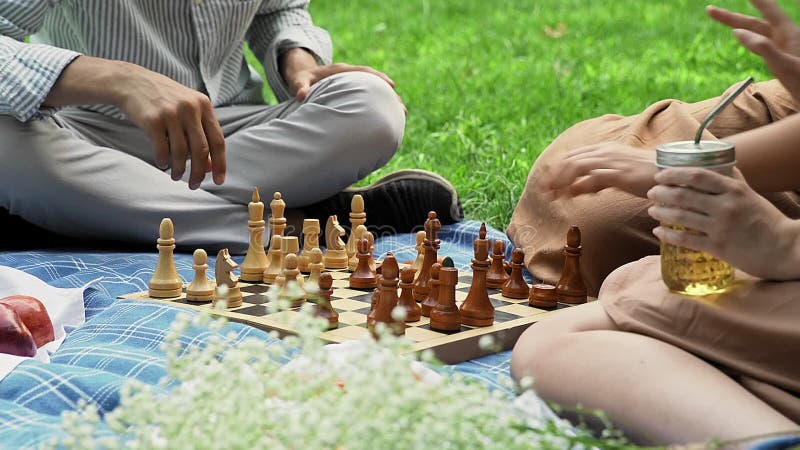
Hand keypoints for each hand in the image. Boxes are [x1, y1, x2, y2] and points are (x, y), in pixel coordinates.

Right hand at [113, 63, 225, 188]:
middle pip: (201, 150)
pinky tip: (162, 164)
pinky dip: (163, 161)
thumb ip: (201, 134)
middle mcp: (190, 108)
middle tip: (194, 185)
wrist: (131, 81)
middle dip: (199, 172)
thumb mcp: (187, 110)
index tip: (219, 181)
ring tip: (176, 176)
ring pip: (181, 153)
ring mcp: (171, 113)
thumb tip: (210, 166)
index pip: (218, 141)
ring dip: (179, 169)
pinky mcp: (153, 120)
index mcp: (204, 105)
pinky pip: (162, 149)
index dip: (220, 164)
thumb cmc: (163, 99)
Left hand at [280, 48, 404, 111]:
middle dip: (390, 94)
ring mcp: (354, 86)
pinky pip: (370, 99)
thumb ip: (300, 86)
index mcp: (341, 71)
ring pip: (375, 92)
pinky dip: (379, 107)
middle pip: (376, 83)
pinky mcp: (354, 94)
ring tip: (402, 116)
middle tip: (402, 107)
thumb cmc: (302, 79)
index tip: (391, 85)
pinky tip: (388, 120)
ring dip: (388, 103)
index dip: (377, 78)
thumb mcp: (298, 80)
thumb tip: (301, 94)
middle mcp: (351, 77)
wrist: (302, 76)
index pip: (364, 72)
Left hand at [540, 142, 657, 197]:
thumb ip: (595, 182)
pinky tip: (570, 198)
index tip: (547, 185)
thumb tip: (575, 190)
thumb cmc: (646, 177)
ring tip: (551, 197)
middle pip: (569, 161)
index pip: (572, 156)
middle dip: (553, 177)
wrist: (672, 173)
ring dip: (560, 182)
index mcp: (604, 149)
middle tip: (543, 193)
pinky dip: (577, 188)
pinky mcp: (618, 173)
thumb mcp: (615, 178)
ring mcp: (611, 161)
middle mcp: (604, 152)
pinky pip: (591, 178)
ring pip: (575, 167)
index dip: (556, 170)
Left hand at [647, 167, 799, 279]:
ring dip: (661, 212)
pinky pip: (685, 239)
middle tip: (652, 193)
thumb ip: (735, 181)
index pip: (697, 176)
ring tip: (652, 210)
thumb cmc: (767, 221)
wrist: (785, 249)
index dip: (674, 174)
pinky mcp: (718, 247)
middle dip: (662, 193)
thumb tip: (725, 165)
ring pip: (680, 217)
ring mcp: (720, 227)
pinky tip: (658, 232)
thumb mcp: (752, 195)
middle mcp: (725, 206)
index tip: (660, 176)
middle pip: (683, 195)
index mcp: (734, 190)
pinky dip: (668, 235)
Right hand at [708, 1, 799, 102]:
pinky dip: (749, 36)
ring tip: (722, 18)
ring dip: (738, 24)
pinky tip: (744, 36)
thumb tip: (737, 32)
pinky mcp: (782, 57)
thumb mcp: (783, 66)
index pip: (768, 10)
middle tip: (710, 10)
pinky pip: (761, 42)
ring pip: (756, 32)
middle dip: (731, 16)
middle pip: (755, 22)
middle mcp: (785, 37)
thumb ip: (763, 48)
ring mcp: (783, 47)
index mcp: (788, 34)